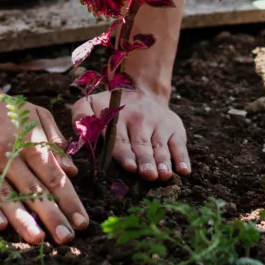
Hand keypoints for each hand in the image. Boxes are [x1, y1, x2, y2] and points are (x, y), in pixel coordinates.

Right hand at [0, 87, 85, 246]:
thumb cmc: (4, 108)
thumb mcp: (36, 114)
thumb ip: (54, 140)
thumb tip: (72, 171)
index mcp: (29, 141)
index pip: (54, 176)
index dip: (69, 201)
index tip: (82, 222)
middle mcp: (8, 153)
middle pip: (33, 189)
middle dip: (52, 216)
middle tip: (66, 238)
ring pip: (6, 194)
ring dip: (22, 218)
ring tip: (37, 239)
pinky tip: (0, 225)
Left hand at [72, 88, 190, 180]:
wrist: (141, 90)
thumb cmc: (110, 107)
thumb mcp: (91, 104)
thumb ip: (81, 117)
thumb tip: (80, 132)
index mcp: (118, 117)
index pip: (120, 139)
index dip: (125, 154)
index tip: (129, 166)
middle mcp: (140, 120)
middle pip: (142, 145)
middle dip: (145, 160)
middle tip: (148, 174)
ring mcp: (159, 124)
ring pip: (161, 146)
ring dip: (163, 161)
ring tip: (164, 174)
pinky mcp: (175, 128)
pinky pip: (180, 144)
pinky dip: (183, 157)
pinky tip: (184, 170)